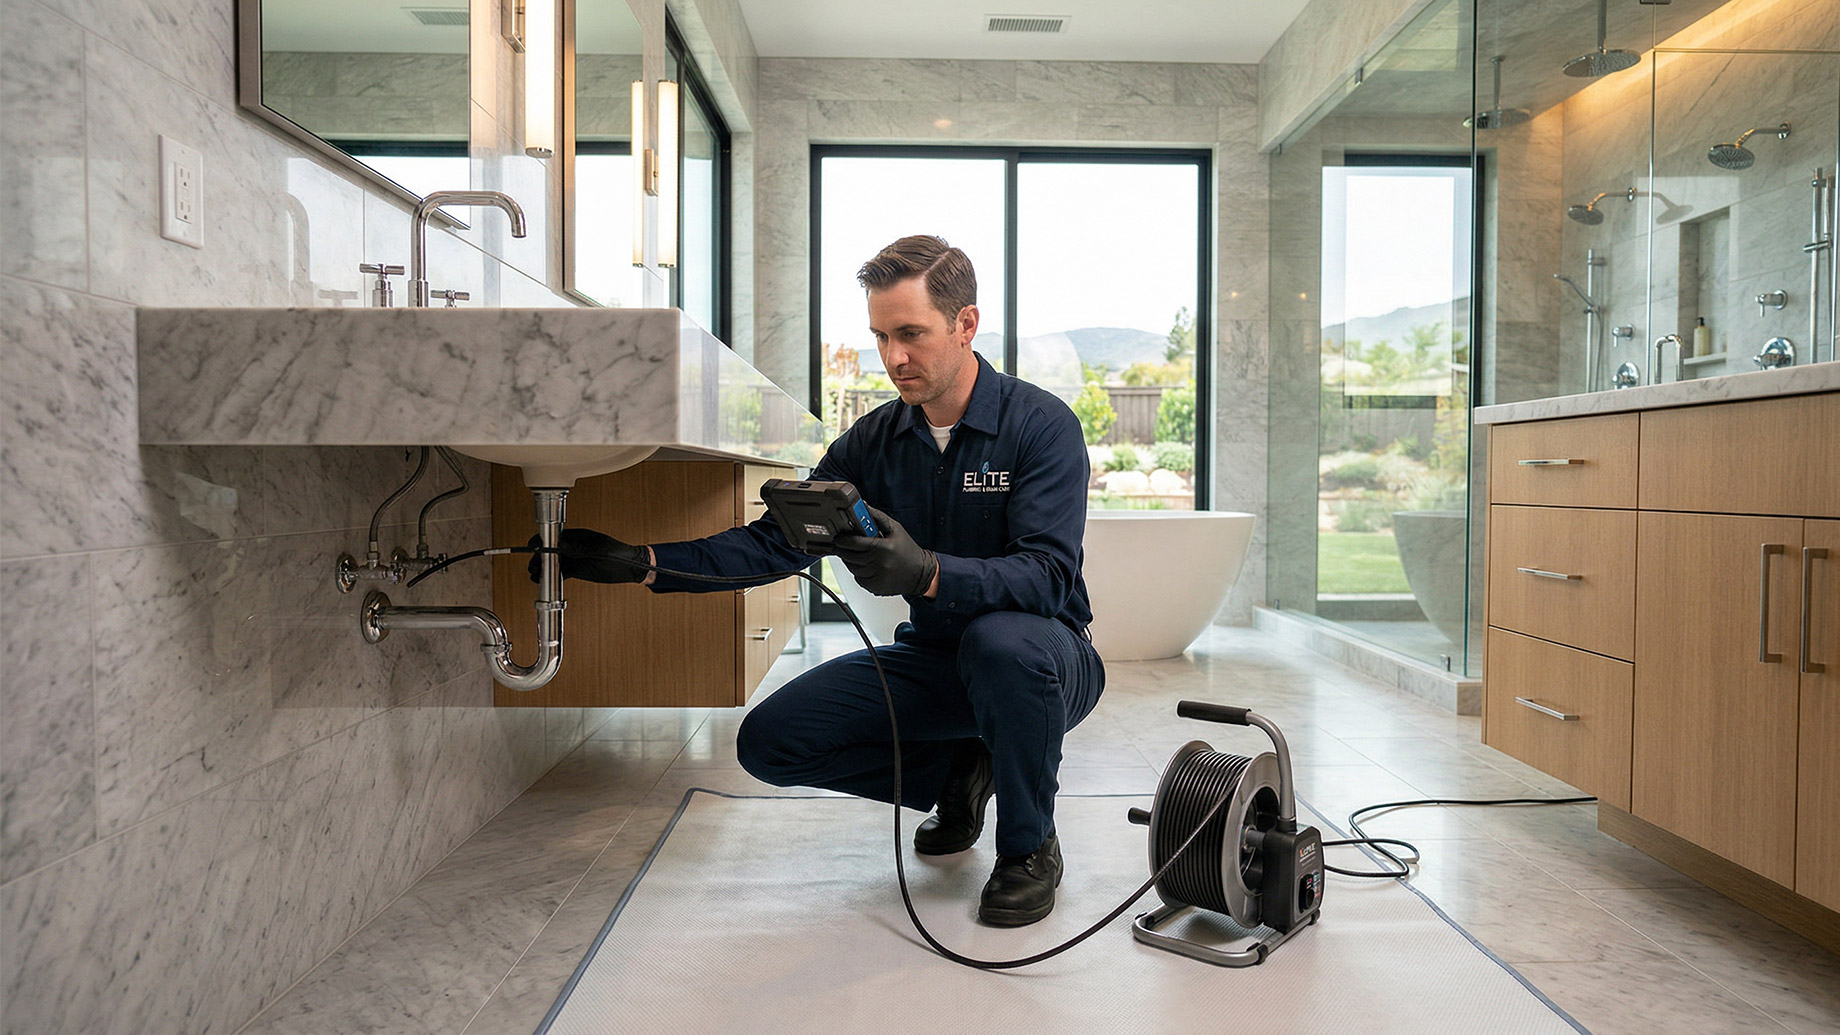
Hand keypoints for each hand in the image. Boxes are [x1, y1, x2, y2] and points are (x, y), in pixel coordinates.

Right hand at [528, 528, 649, 583]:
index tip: (533, 548)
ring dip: (542, 569)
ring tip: (535, 576)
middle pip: (549, 550)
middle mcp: (573, 547)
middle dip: (539, 558)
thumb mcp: (598, 550)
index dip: (541, 542)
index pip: (554, 536)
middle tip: (532, 567)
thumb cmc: (619, 555)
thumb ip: (578, 548)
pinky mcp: (576, 570)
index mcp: (578, 536)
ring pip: (552, 563)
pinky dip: (550, 577)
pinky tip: (542, 581)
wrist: (631, 568)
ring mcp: (574, 558)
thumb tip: (559, 544)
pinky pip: (560, 572)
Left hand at [832, 505, 936, 597]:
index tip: (838, 537)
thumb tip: (863, 505)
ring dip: (850, 560)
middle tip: (843, 544)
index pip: (854, 543)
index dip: (842, 540)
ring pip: (852, 568)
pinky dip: (858, 571)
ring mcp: (876, 578)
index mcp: (883, 548)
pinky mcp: (874, 587)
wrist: (920, 573)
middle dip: (843, 549)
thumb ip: (877, 517)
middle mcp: (879, 564)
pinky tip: (867, 565)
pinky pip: (858, 578)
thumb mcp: (895, 529)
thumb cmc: (907, 549)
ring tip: (859, 554)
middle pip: (849, 556)